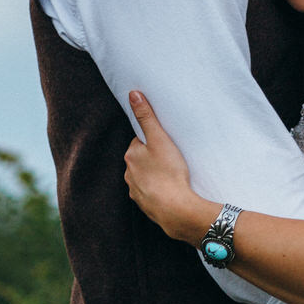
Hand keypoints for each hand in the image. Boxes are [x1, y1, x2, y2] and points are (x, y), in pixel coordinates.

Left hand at [123, 90, 210, 241]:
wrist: (175, 209)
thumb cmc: (168, 171)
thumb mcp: (160, 138)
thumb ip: (147, 116)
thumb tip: (132, 94)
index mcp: (131, 155)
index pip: (140, 141)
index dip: (154, 140)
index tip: (166, 143)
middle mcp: (128, 174)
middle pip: (142, 159)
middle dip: (153, 157)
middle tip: (172, 158)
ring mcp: (136, 191)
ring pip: (145, 176)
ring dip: (155, 174)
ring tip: (173, 175)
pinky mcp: (145, 205)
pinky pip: (150, 193)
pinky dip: (158, 190)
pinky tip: (171, 190)